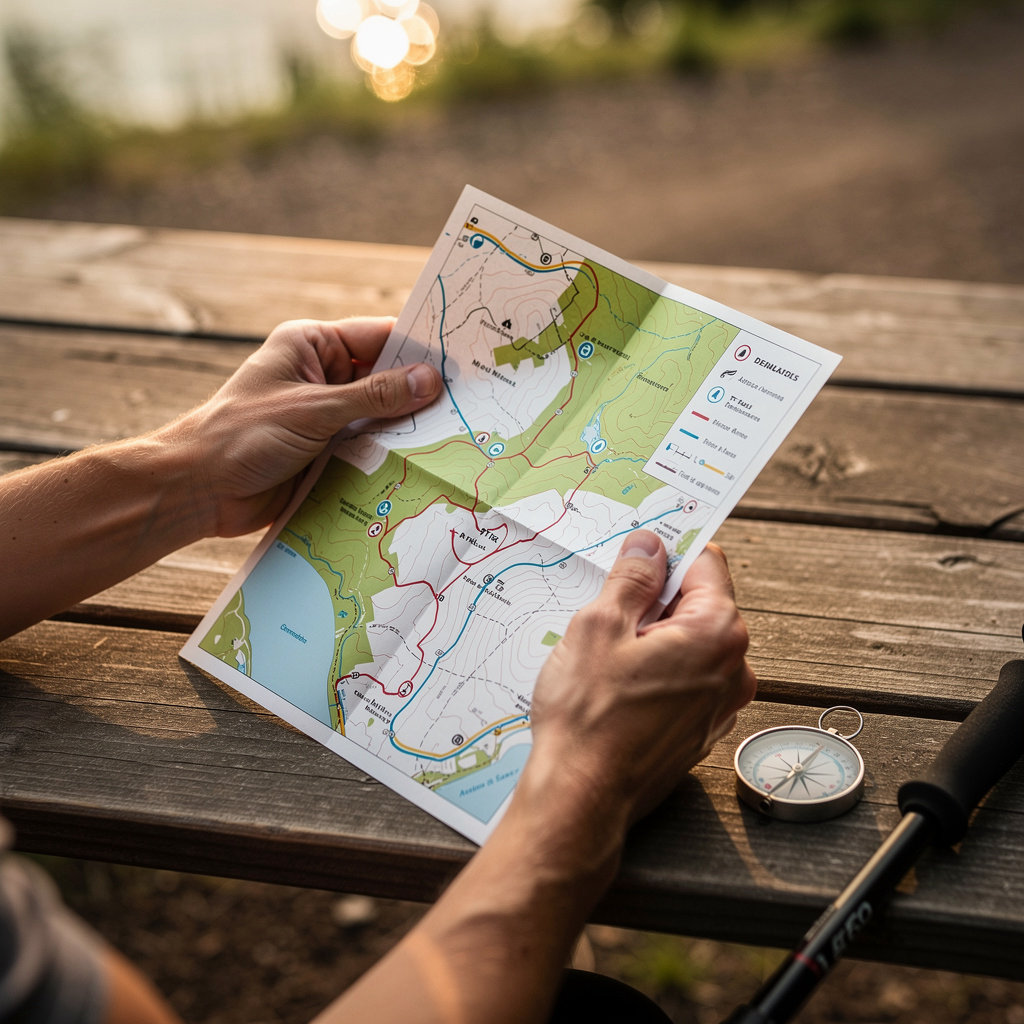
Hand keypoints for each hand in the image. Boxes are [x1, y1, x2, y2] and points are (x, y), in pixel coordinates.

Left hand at [160, 317, 441, 536]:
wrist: (198, 491)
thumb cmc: (242, 436)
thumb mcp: (313, 410)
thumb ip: (373, 396)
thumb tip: (429, 380)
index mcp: (313, 347)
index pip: (379, 337)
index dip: (420, 348)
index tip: (464, 360)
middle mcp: (323, 377)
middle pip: (386, 379)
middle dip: (420, 393)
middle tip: (473, 403)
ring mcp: (328, 417)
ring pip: (383, 418)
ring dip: (409, 430)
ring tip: (460, 437)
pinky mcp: (329, 454)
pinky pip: (371, 449)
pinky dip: (393, 457)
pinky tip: (427, 466)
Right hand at [525, 530, 755, 829]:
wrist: (580, 798)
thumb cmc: (588, 716)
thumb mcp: (600, 626)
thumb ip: (632, 579)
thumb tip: (650, 545)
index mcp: (717, 632)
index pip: (705, 563)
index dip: (665, 555)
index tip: (633, 557)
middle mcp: (733, 668)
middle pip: (698, 605)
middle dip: (654, 601)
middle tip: (606, 614)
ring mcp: (721, 704)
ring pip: (688, 644)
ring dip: (652, 639)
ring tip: (605, 658)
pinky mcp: (701, 730)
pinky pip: (684, 681)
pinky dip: (656, 673)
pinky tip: (616, 689)